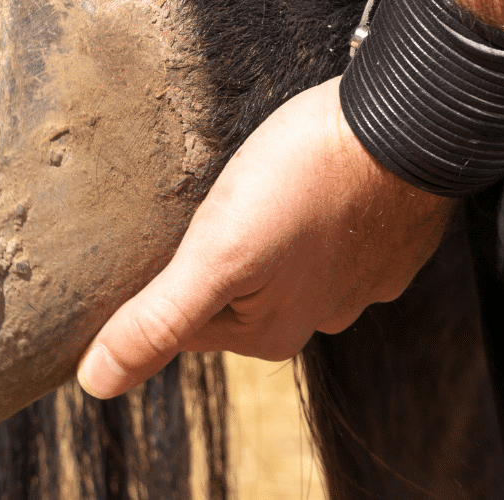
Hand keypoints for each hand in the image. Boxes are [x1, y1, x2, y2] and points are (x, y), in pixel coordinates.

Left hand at [77, 77, 453, 398]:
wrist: (406, 122)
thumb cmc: (305, 184)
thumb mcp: (215, 256)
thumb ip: (157, 320)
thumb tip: (97, 382)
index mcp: (267, 333)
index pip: (179, 321)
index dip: (149, 284)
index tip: (133, 245)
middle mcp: (316, 316)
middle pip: (228, 291)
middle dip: (203, 254)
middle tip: (188, 205)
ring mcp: (353, 275)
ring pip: (275, 259)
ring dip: (252, 229)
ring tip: (241, 188)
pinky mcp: (377, 233)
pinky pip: (318, 230)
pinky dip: (297, 209)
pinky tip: (290, 181)